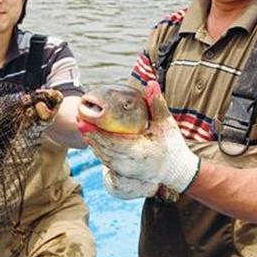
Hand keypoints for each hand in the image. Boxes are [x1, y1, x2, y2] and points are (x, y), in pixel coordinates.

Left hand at [84, 81, 199, 192]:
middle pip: (104, 149)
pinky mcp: (123, 174)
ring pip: (103, 156)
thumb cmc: (172, 144)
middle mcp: (131, 164)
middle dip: (91, 135)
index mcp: (141, 152)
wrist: (176, 169)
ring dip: (92, 142)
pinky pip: (106, 160)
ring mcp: (126, 171)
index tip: (86, 121)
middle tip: (80, 120)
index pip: (114, 143)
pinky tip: (91, 139)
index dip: (98, 133)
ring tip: (82, 127)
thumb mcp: (166, 123)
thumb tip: (151, 83)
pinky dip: (98, 149)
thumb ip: (157, 104)